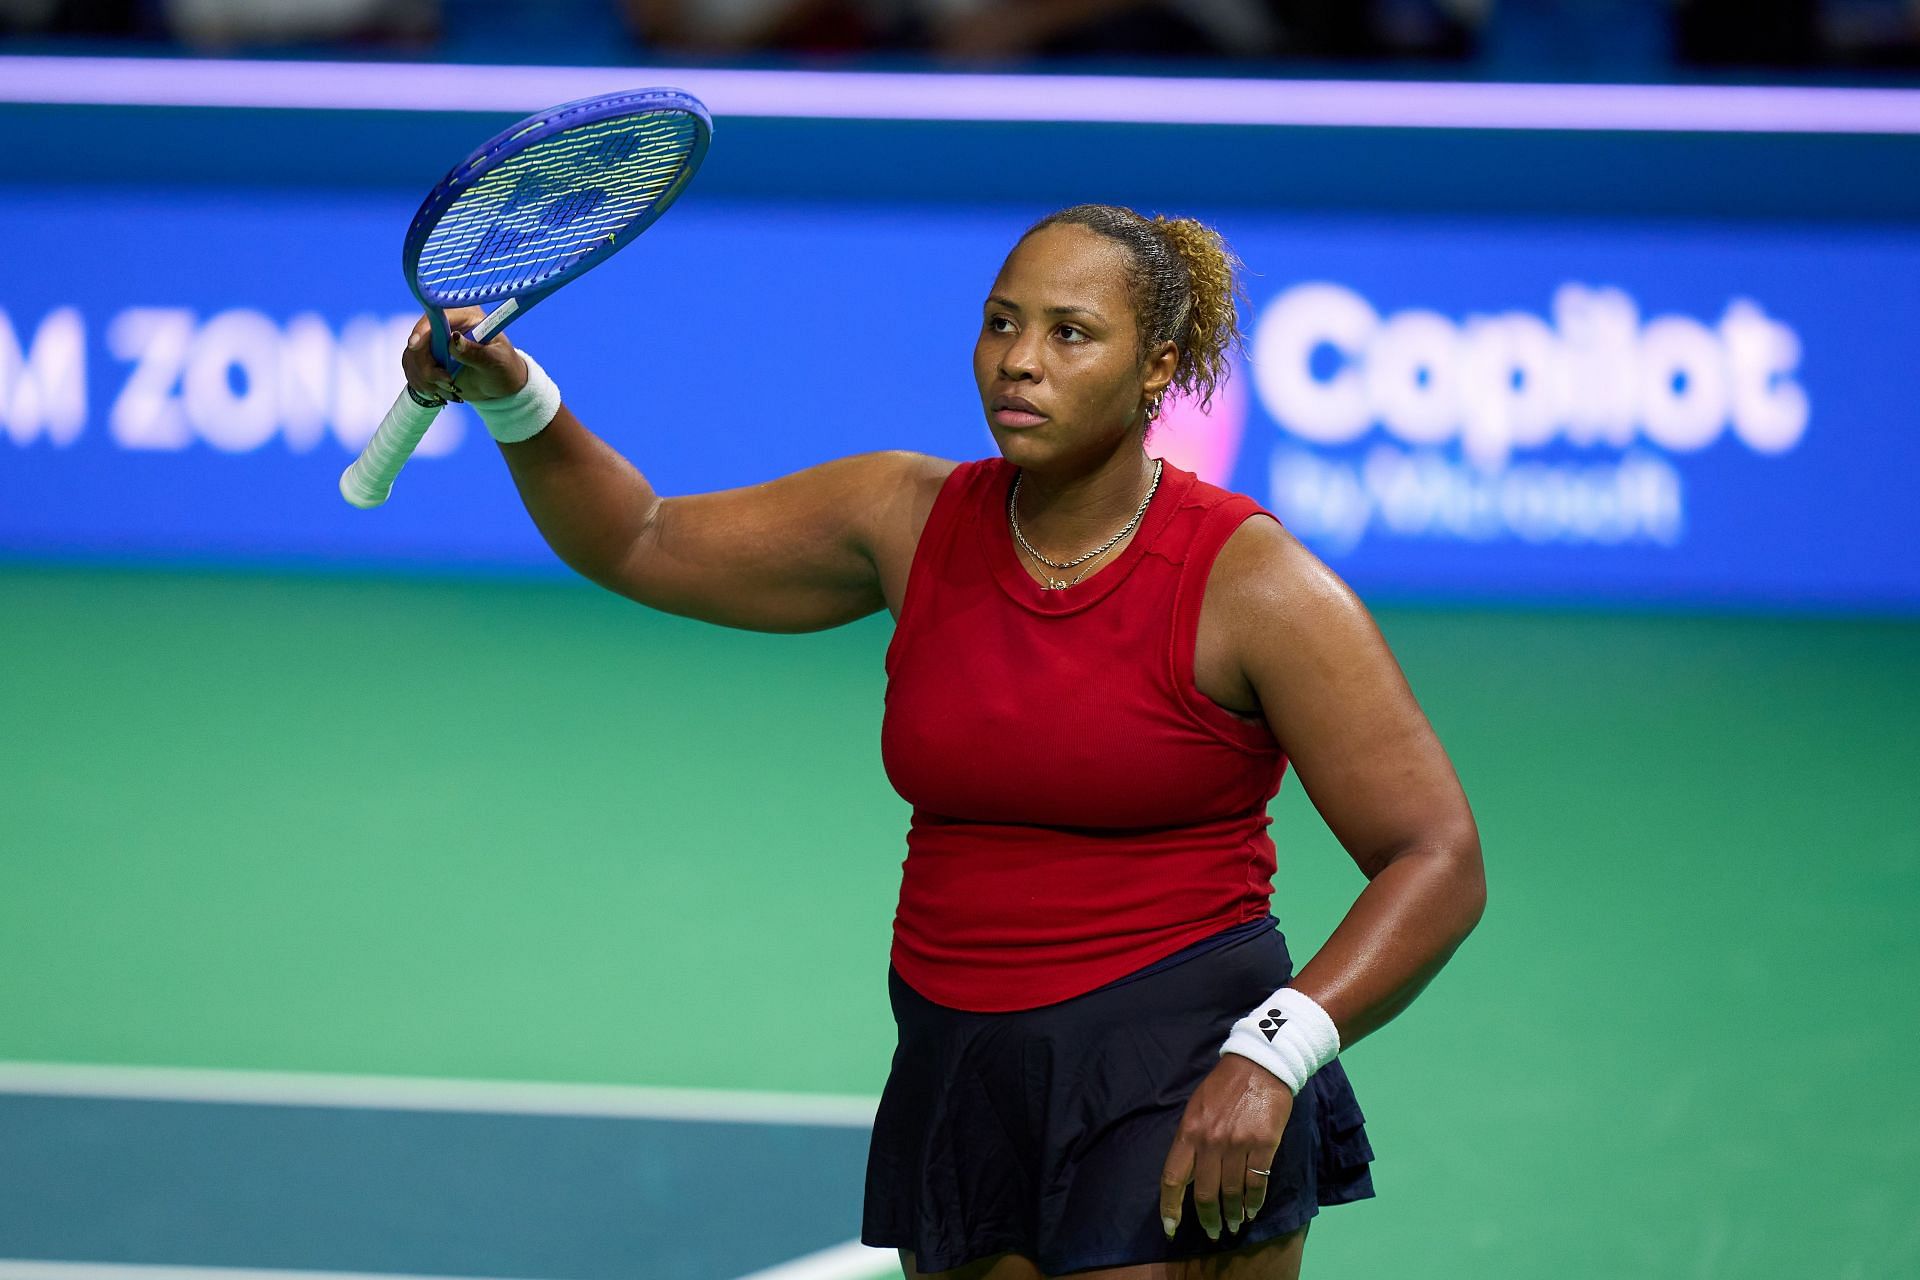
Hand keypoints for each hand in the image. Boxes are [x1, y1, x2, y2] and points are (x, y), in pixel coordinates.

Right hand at [401, 307, 528, 403]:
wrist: (501, 384)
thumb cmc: (504, 368)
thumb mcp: (495, 361)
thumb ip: (475, 352)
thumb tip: (454, 339)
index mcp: (465, 316)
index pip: (435, 318)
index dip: (422, 331)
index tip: (414, 345)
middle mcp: (446, 325)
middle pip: (418, 340)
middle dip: (427, 366)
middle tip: (448, 381)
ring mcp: (434, 341)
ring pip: (412, 357)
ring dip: (426, 379)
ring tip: (451, 390)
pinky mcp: (427, 358)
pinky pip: (412, 369)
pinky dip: (423, 384)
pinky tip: (442, 391)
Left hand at [1159, 1055, 1292, 1241]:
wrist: (1259, 1065)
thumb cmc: (1224, 1086)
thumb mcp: (1196, 1109)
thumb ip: (1191, 1141)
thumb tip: (1190, 1176)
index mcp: (1188, 1132)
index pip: (1173, 1178)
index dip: (1170, 1207)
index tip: (1170, 1228)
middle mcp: (1210, 1142)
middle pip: (1204, 1194)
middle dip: (1208, 1219)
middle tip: (1213, 1232)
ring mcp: (1237, 1144)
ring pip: (1231, 1193)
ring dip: (1233, 1214)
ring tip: (1235, 1225)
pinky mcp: (1263, 1145)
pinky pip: (1256, 1183)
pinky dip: (1254, 1202)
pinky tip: (1252, 1210)